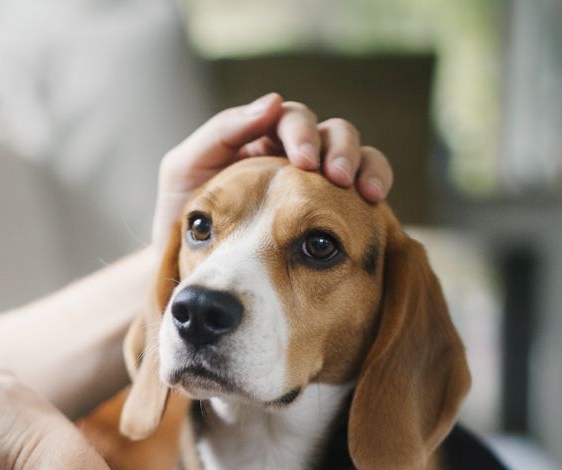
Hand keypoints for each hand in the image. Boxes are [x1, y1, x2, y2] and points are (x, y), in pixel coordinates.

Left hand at [152, 92, 394, 244]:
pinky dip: (376, 185)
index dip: (302, 132)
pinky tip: (372, 205)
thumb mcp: (185, 171)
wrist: (192, 277)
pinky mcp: (338, 212)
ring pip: (357, 154)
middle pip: (332, 132)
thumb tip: (273, 101)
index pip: (291, 119)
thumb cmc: (186, 222)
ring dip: (365, 165)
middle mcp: (294, 159)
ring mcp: (318, 184)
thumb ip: (220, 131)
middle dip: (339, 149)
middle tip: (337, 177)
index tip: (304, 161)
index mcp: (260, 141)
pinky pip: (366, 187)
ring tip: (364, 191)